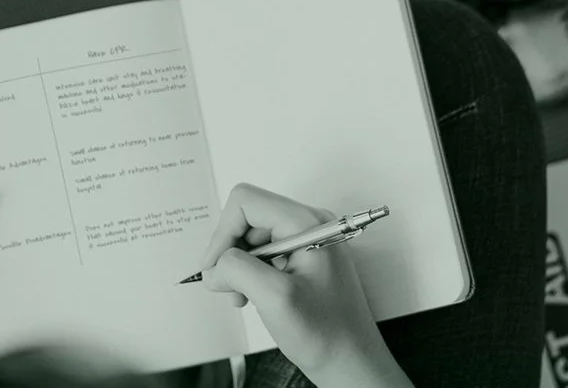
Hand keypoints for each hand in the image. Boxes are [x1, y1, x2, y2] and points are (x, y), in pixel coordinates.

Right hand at [199, 184, 410, 387]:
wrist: (353, 365)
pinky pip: (266, 251)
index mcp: (306, 222)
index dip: (223, 231)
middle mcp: (308, 223)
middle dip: (231, 250)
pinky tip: (254, 295)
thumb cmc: (328, 335)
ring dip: (239, 265)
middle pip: (249, 217)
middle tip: (226, 285)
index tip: (214, 265)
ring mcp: (307, 240)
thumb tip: (214, 266)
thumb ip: (238, 270)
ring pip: (254, 236)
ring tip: (241, 296)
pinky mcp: (304, 257)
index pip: (246, 202)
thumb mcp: (275, 299)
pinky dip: (251, 272)